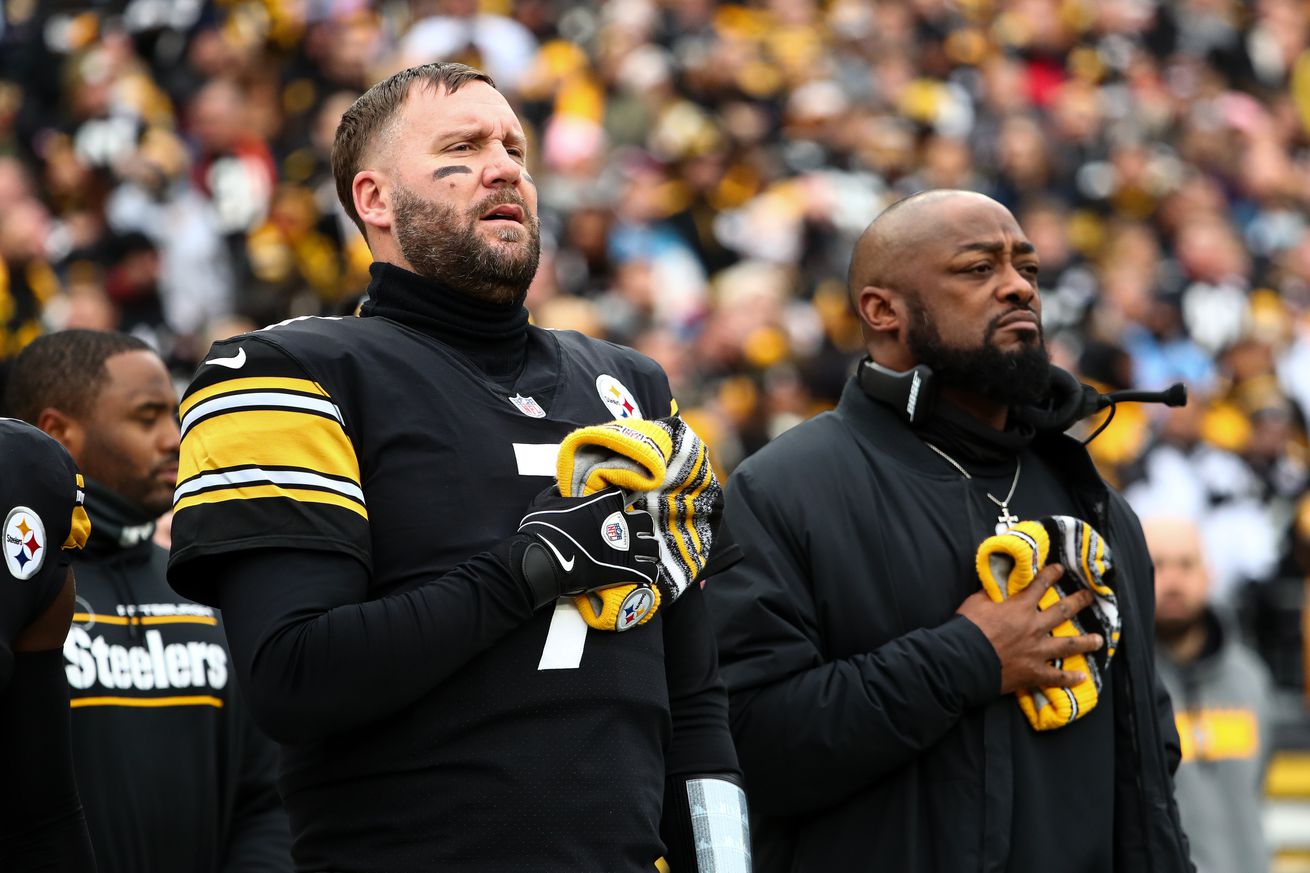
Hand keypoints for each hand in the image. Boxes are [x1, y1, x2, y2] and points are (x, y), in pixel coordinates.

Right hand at [516, 488, 659, 608]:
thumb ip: (556, 493)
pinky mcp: (626, 570)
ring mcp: (626, 547)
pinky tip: (646, 574)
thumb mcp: (544, 502)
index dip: (620, 504)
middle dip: (641, 527)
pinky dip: (650, 573)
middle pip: (645, 521)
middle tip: (633, 535)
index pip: (623, 497)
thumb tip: (558, 488)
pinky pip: (650, 571)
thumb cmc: (541, 530)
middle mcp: (621, 523)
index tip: (616, 510)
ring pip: (653, 547)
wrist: (542, 560)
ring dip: (649, 550)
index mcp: (604, 503)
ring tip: (644, 556)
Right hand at [956, 564, 1103, 694]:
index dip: (1051, 575)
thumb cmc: (968, 629)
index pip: (1040, 585)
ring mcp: (1037, 651)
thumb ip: (991, 593)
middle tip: (1090, 596)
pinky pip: (1056, 676)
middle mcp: (1034, 627)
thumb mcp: (976, 602)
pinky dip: (1070, 678)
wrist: (965, 661)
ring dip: (1085, 642)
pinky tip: (1082, 678)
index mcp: (1020, 607)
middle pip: (1062, 611)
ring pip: (1068, 645)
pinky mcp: (1034, 672)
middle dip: (1078, 601)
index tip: (1060, 569)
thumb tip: (996, 585)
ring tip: (1098, 639)